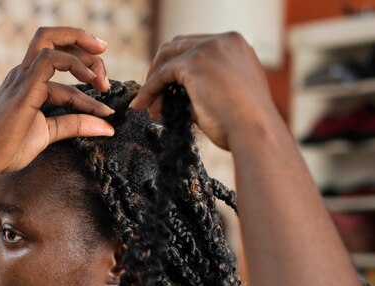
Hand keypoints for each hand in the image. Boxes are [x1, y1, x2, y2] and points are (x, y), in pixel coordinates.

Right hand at [0, 26, 114, 177]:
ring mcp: (22, 78)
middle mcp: (24, 74)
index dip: (88, 74)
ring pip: (52, 42)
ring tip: (103, 83)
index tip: (106, 94)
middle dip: (84, 43)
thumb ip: (75, 125)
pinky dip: (75, 67)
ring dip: (83, 57)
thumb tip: (107, 128)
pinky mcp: (23, 89)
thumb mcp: (48, 134)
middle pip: (54, 38)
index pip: (62, 63)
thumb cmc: (6, 150)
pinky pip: (50, 61)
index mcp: (27, 82)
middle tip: (105, 72)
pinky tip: (91, 87)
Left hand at [130, 32, 279, 149]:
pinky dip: (150, 89)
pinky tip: (143, 106)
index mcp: (235, 47)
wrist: (255, 132)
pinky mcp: (195, 62)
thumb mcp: (223, 99)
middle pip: (178, 46)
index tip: (166, 92)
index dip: (176, 69)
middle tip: (152, 99)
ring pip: (168, 56)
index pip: (195, 48)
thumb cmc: (243, 126)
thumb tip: (170, 97)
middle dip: (161, 72)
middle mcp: (224, 41)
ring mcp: (210, 48)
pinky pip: (162, 74)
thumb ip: (199, 89)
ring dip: (154, 81)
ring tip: (150, 108)